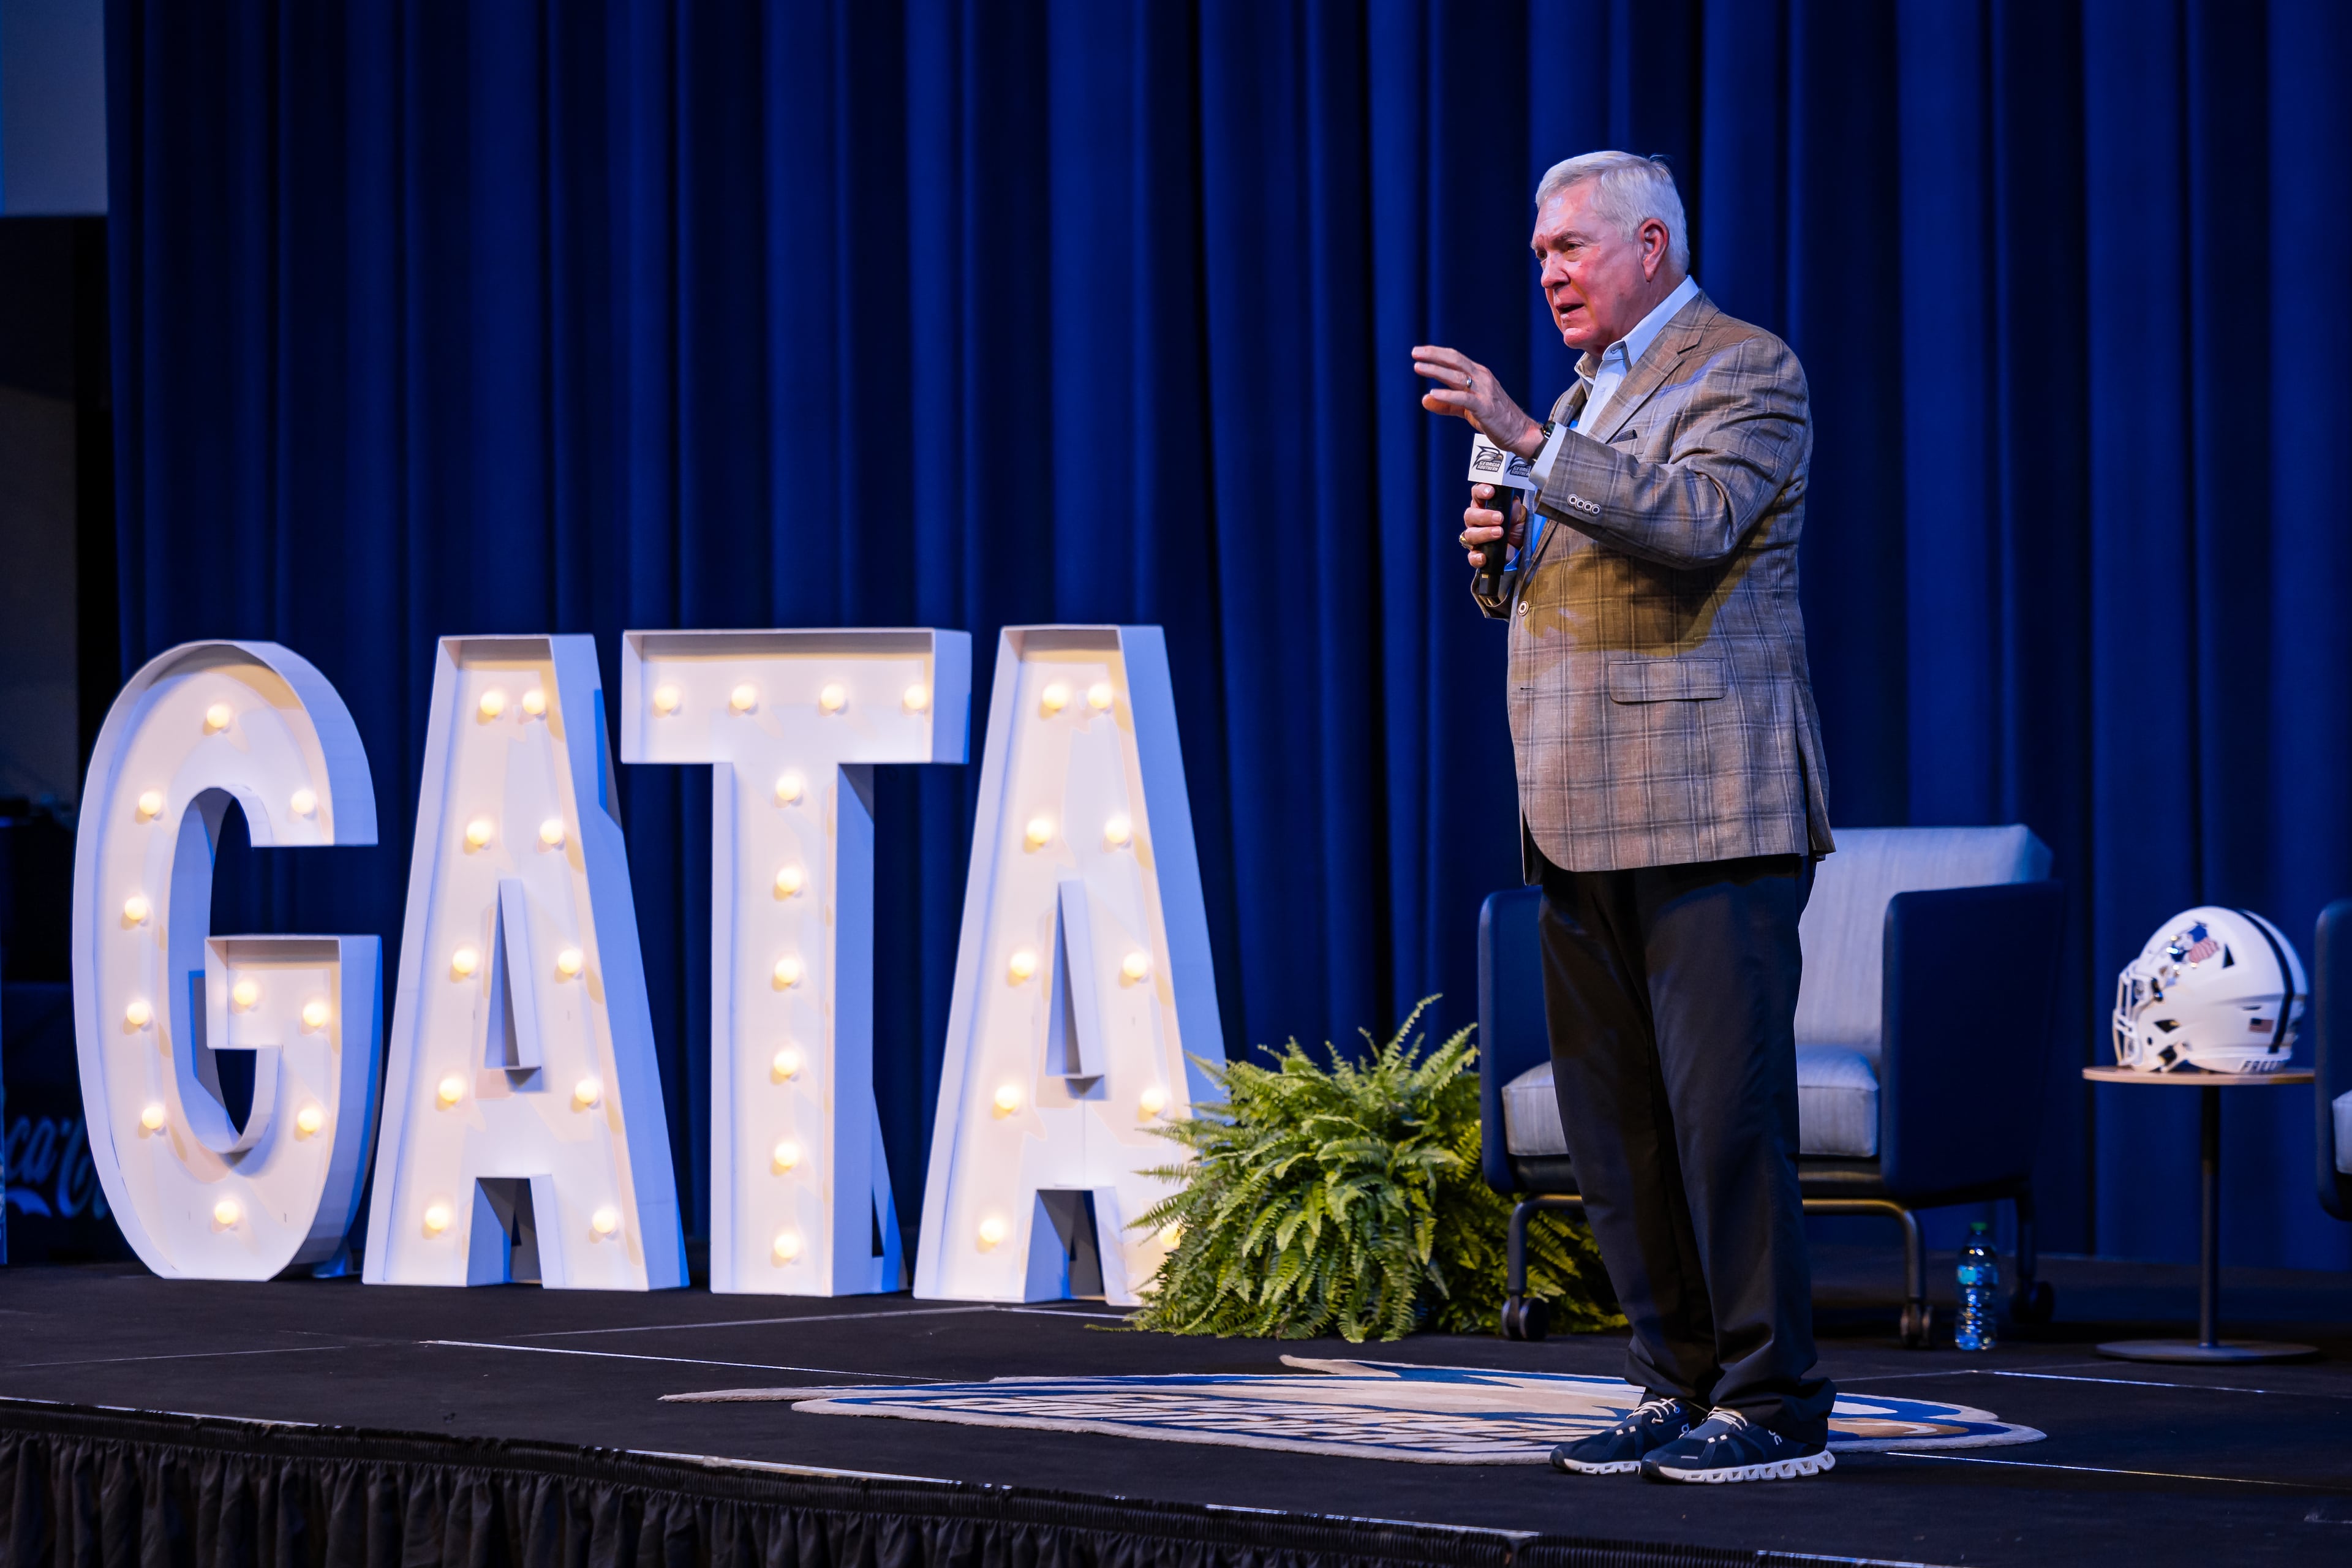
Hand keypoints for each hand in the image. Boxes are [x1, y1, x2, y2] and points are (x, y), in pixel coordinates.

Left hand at [1412, 345, 1542, 458]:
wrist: (1520, 432)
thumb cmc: (1495, 418)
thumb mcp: (1467, 409)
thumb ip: (1446, 404)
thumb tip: (1425, 400)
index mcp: (1479, 375)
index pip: (1456, 359)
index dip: (1437, 353)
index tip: (1419, 352)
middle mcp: (1482, 378)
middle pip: (1456, 360)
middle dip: (1434, 355)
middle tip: (1415, 353)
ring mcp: (1485, 391)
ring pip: (1458, 376)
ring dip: (1437, 370)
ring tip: (1419, 367)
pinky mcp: (1485, 407)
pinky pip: (1464, 398)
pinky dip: (1447, 395)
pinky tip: (1433, 393)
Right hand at [1459, 484, 1527, 570]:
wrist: (1523, 549)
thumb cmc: (1519, 528)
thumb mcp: (1521, 516)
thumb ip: (1515, 508)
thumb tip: (1512, 502)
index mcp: (1485, 506)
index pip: (1477, 494)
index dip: (1481, 491)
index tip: (1490, 492)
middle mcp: (1477, 521)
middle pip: (1470, 515)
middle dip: (1484, 516)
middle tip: (1500, 518)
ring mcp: (1476, 538)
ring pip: (1470, 534)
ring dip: (1484, 533)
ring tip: (1499, 533)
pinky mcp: (1478, 554)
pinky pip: (1471, 556)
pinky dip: (1476, 557)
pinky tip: (1484, 556)